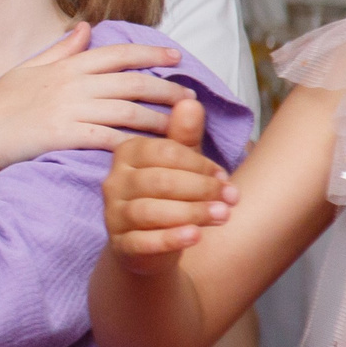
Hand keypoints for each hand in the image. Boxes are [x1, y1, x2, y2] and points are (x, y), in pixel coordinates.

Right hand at [0, 24, 185, 182]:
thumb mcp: (27, 68)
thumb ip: (61, 50)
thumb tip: (85, 27)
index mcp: (67, 66)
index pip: (118, 54)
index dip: (151, 54)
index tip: (176, 59)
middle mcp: (74, 85)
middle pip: (133, 83)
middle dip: (167, 90)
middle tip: (192, 98)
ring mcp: (71, 110)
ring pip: (129, 111)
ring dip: (160, 120)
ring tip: (180, 127)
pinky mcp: (67, 135)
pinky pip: (111, 138)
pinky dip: (136, 144)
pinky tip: (154, 152)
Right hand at [103, 97, 235, 274]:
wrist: (152, 243)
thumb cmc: (170, 195)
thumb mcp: (181, 164)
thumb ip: (185, 135)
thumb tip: (189, 101)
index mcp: (126, 154)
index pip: (162, 153)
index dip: (198, 164)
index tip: (224, 176)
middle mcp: (113, 183)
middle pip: (157, 181)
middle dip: (201, 188)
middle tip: (232, 198)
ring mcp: (114, 215)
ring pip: (149, 211)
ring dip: (192, 212)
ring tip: (224, 216)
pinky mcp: (121, 246)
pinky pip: (143, 241)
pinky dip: (171, 238)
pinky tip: (196, 236)